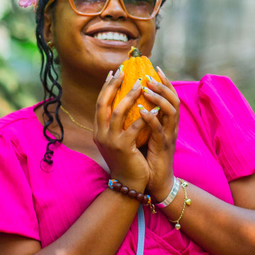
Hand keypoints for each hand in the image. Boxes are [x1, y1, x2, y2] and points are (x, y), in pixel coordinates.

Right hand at [94, 68, 149, 190]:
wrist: (129, 184)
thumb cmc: (128, 160)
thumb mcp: (118, 140)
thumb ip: (119, 124)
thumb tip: (126, 102)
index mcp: (98, 131)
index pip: (100, 104)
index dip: (106, 87)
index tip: (114, 72)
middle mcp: (100, 134)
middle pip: (103, 104)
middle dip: (113, 85)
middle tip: (124, 70)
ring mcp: (110, 141)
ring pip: (117, 112)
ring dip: (129, 96)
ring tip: (141, 84)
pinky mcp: (123, 148)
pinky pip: (135, 127)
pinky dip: (146, 116)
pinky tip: (156, 108)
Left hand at [139, 66, 180, 200]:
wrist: (154, 181)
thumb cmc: (148, 157)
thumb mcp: (145, 133)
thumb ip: (142, 119)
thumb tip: (128, 102)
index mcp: (167, 122)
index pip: (169, 96)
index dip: (164, 81)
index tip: (153, 67)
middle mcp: (171, 126)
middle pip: (174, 99)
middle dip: (162, 85)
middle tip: (148, 74)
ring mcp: (168, 136)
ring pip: (170, 111)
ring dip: (158, 97)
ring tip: (145, 87)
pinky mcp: (163, 147)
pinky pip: (159, 130)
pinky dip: (151, 118)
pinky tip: (141, 110)